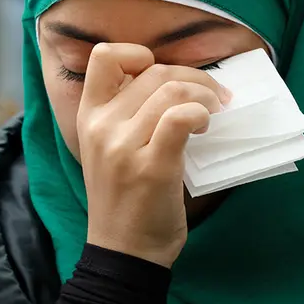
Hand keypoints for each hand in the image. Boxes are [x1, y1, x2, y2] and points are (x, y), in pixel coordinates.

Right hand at [78, 43, 231, 267]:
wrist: (122, 250)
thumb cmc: (122, 198)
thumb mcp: (105, 148)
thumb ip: (124, 114)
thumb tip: (172, 82)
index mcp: (87, 116)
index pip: (103, 57)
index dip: (136, 53)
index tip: (161, 73)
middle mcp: (101, 125)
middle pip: (153, 71)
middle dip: (193, 76)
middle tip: (214, 94)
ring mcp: (124, 146)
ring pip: (172, 90)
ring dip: (205, 93)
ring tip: (216, 109)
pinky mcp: (152, 166)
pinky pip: (182, 117)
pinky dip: (202, 113)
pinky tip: (207, 125)